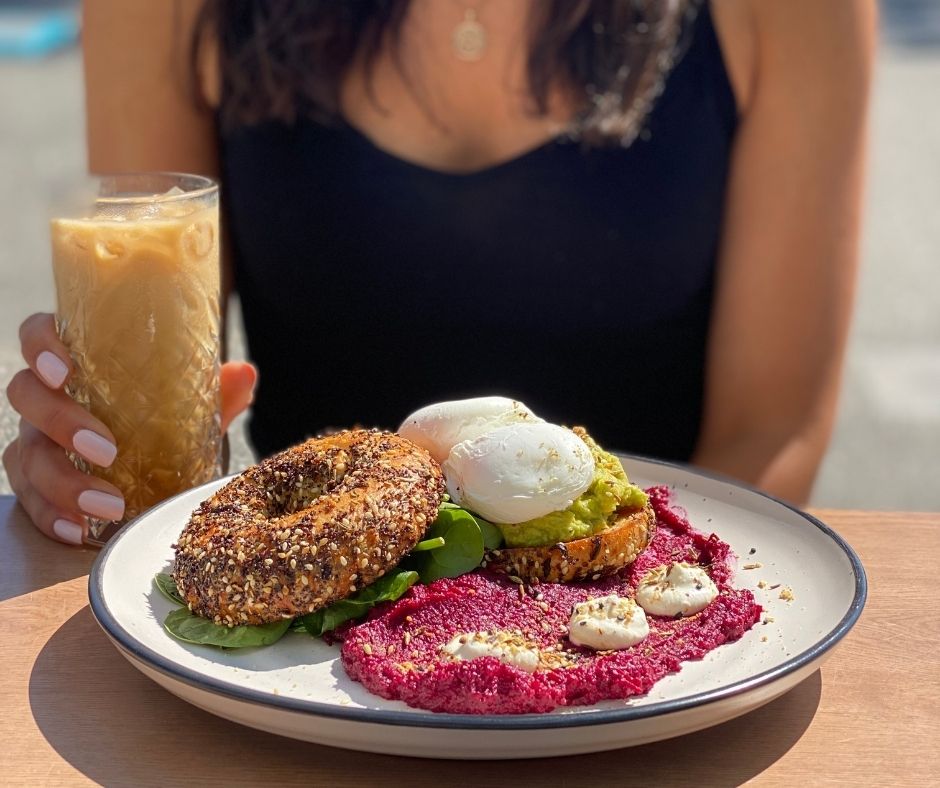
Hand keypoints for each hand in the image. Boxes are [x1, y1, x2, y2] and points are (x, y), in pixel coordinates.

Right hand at [3, 313, 256, 544]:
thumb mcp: (191, 406)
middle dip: (60, 422)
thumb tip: (245, 373)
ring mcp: (37, 441)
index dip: (40, 347)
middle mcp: (49, 398)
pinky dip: (52, 516)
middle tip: (107, 451)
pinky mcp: (37, 484)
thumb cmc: (164, 421)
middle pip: (26, 396)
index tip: (65, 370)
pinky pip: (30, 499)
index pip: (39, 335)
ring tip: (109, 506)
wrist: (160, 469)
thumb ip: (217, 390)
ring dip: (63, 483)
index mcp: (78, 364)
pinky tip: (79, 531)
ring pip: (25, 454)